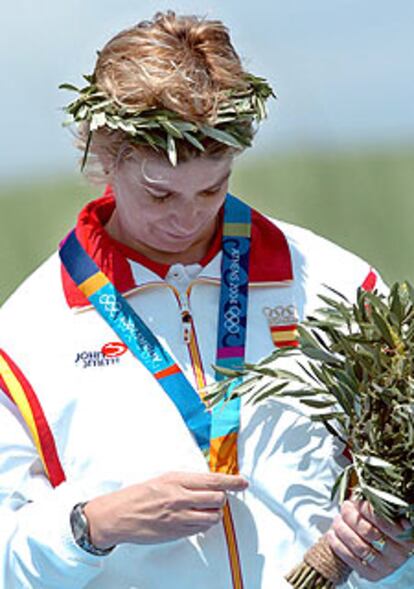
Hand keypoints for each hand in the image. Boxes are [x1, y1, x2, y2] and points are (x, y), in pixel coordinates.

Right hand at [84, 471, 247, 548]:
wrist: (120, 514)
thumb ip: (187, 481)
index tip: (243, 482)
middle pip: (217, 499)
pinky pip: (200, 529)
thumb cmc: (140, 494)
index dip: (232, 482)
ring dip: (214, 514)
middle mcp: (180, 498)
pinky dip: (202, 524)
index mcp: (177, 480)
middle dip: (221, 499)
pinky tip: (193, 519)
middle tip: (217, 498)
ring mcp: (179, 517)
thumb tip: (209, 482)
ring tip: (204, 510)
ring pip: (212, 517)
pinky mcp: (177, 532)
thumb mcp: (165, 478)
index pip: (213, 480)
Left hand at [326, 500, 413, 581]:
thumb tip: (360, 491)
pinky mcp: (373, 575)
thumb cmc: (384, 526)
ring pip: (359, 547)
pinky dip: (338, 546)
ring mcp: (386, 566)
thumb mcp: (387, 514)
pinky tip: (332, 535)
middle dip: (351, 517)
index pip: (383, 521)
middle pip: (369, 533)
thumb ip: (377, 505)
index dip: (366, 510)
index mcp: (405, 535)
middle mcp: (398, 553)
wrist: (385, 551)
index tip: (356, 502)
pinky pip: (352, 561)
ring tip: (336, 520)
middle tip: (344, 507)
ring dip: (343, 530)